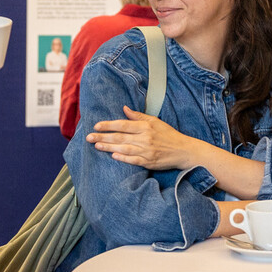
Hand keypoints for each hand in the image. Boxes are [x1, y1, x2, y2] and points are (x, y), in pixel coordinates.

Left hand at [86, 105, 200, 169]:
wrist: (183, 151)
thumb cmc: (169, 135)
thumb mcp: (155, 121)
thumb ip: (138, 116)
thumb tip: (124, 109)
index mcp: (146, 127)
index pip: (123, 125)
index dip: (109, 125)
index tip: (96, 126)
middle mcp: (145, 138)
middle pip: (120, 137)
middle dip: (103, 137)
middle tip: (89, 137)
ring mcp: (146, 151)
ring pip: (123, 148)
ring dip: (108, 147)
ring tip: (96, 146)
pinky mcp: (148, 162)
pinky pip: (133, 160)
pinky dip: (123, 158)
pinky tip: (113, 156)